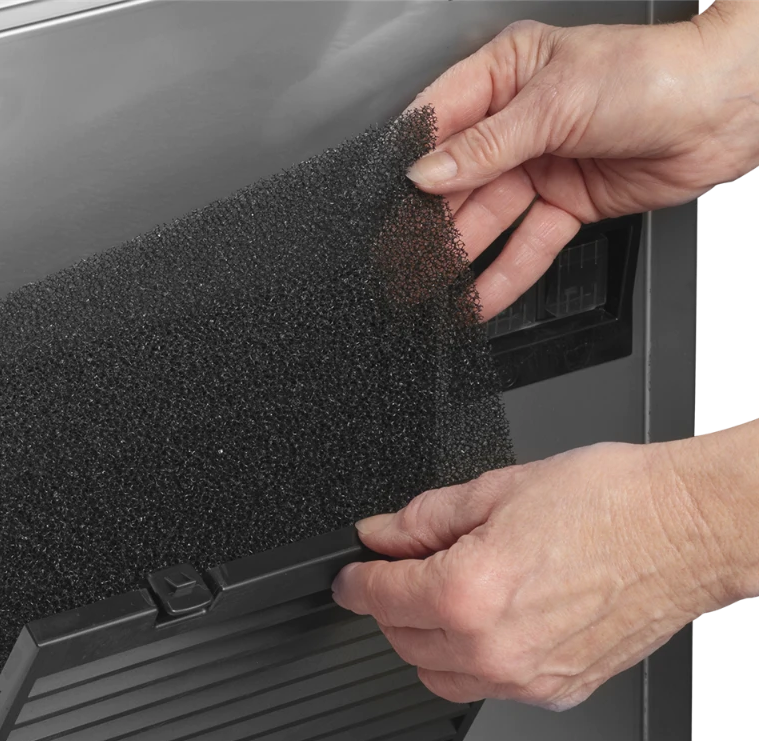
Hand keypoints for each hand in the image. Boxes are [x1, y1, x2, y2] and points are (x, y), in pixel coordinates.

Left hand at [331, 438, 746, 710]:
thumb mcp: (497, 490)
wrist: (689, 529)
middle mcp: (491, 647)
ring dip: (428, 639)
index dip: (355, 581)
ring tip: (458, 594)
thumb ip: (422, 520)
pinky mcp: (555, 691)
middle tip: (414, 568)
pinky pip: (487, 686)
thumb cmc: (612, 503)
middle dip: (394, 604)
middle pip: (400, 639)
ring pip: (436, 673)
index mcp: (467, 592)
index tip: (351, 576)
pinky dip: (475, 659)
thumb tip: (380, 535)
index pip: (378, 597)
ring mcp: (524, 678)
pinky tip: (497, 620)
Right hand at [404, 7, 758, 317]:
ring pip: (485, 221)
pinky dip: (502, 278)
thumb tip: (426, 173)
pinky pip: (525, 247)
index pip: (438, 121)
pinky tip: (473, 303)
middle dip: (425, 225)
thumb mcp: (556, 101)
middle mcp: (517, 122)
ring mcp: (540, 166)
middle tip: (394, 263)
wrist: (726, 108)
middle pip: (456, 182)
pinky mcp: (565, 205)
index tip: (379, 202)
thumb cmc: (654, 75)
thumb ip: (486, 145)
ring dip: (455, 260)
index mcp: (506, 74)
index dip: (408, 162)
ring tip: (421, 292)